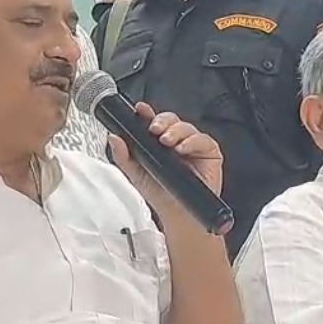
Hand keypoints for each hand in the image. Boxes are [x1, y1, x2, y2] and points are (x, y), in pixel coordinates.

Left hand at [109, 105, 223, 208]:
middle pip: (171, 120)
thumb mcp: (135, 174)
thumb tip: (113, 137)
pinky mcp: (209, 153)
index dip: (147, 113)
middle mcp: (177, 141)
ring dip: (176, 131)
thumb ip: (123, 156)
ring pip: (186, 127)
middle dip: (162, 121)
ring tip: (167, 141)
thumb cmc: (159, 193)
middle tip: (154, 129)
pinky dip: (192, 141)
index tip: (140, 109)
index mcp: (159, 142)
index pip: (153, 122)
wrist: (177, 214)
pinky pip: (203, 140)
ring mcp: (193, 145)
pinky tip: (182, 149)